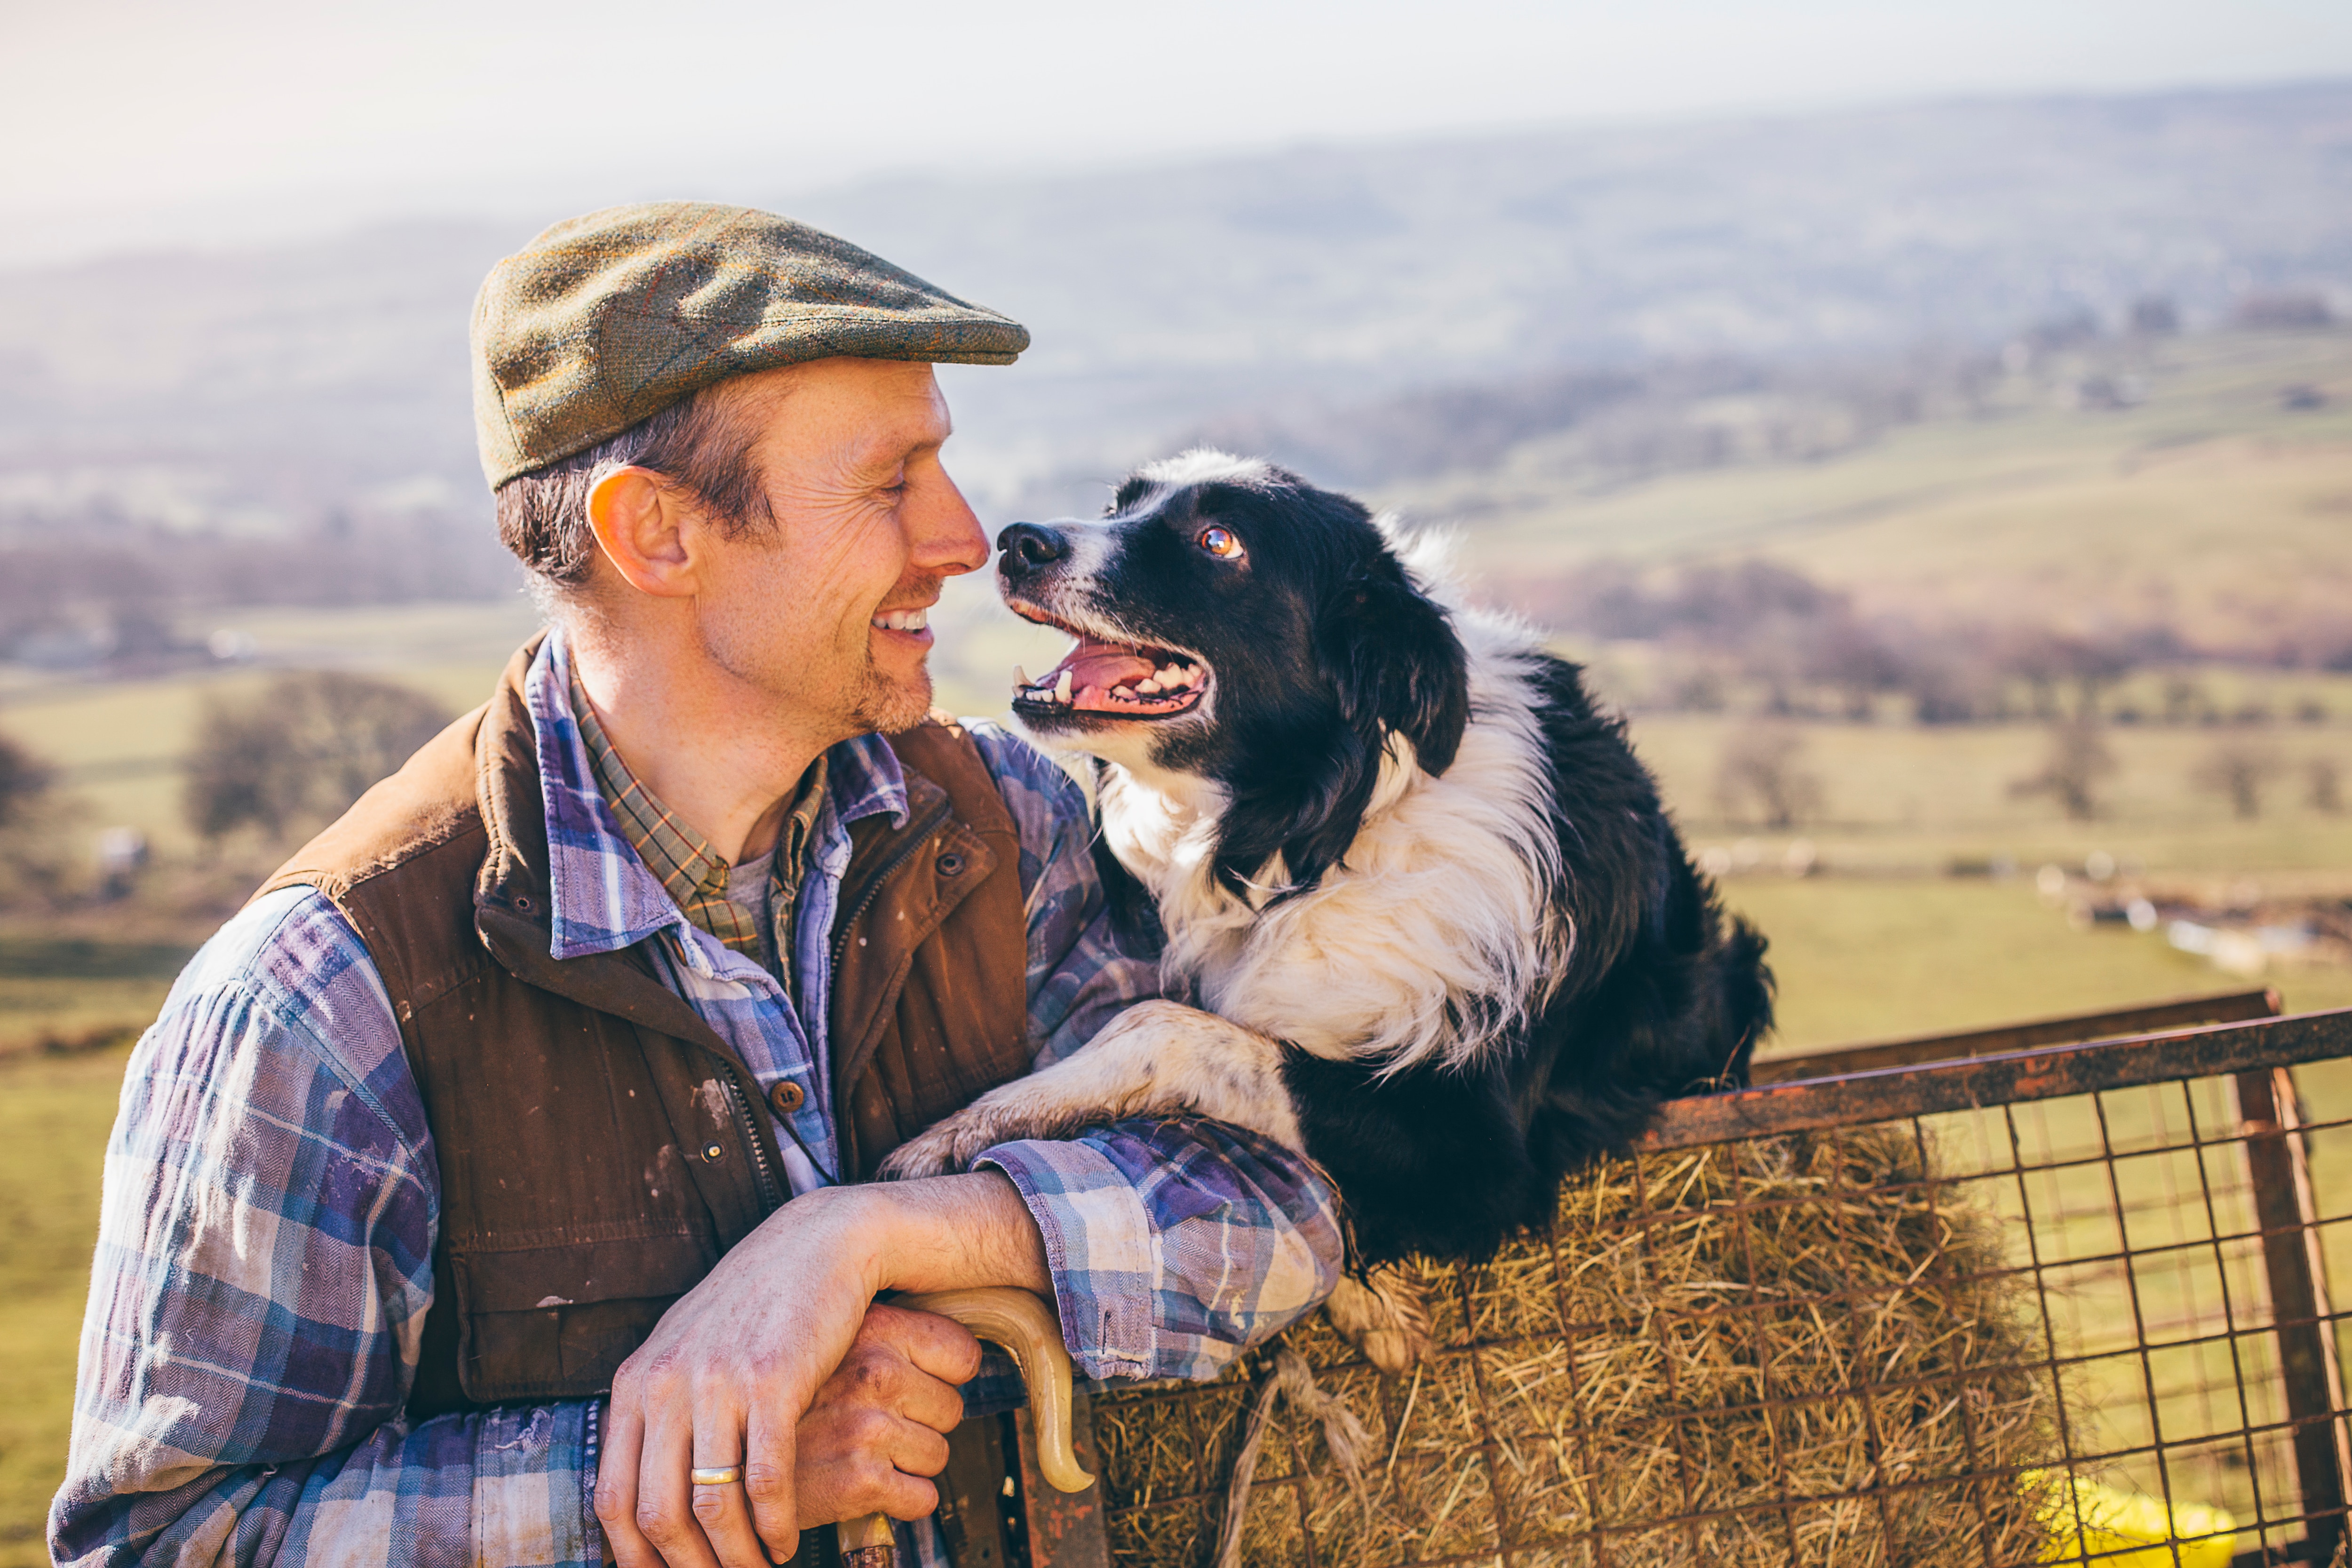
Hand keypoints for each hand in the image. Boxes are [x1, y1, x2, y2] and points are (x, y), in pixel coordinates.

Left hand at [593, 1172, 1050, 1567]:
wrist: (816, 1245)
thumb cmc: (752, 1304)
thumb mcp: (685, 1349)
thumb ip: (656, 1408)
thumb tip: (636, 1482)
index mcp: (634, 1383)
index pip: (611, 1497)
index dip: (633, 1556)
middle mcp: (665, 1385)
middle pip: (656, 1511)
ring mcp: (717, 1382)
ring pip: (711, 1504)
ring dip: (735, 1556)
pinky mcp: (772, 1380)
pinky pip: (766, 1477)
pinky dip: (775, 1524)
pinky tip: (786, 1539)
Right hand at [793, 1303, 981, 1528]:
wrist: (733, 1458)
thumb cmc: (788, 1402)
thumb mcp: (832, 1343)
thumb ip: (884, 1339)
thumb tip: (954, 1351)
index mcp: (873, 1329)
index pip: (963, 1354)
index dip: (945, 1379)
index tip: (919, 1389)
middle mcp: (873, 1372)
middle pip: (952, 1409)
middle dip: (922, 1426)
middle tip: (878, 1428)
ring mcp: (866, 1427)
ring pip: (938, 1455)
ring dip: (910, 1465)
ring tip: (864, 1454)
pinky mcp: (860, 1480)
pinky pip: (923, 1498)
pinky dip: (903, 1501)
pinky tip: (866, 1485)